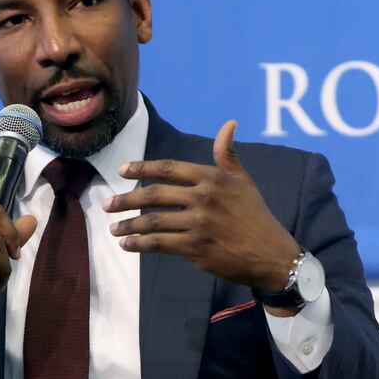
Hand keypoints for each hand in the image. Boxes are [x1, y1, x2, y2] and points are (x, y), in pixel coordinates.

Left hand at [106, 120, 301, 295]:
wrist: (272, 255)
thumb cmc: (256, 217)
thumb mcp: (244, 182)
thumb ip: (228, 155)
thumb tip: (228, 124)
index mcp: (212, 177)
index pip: (168, 168)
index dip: (141, 168)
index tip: (122, 170)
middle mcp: (203, 197)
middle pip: (153, 195)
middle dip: (125, 200)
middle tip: (107, 205)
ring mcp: (199, 223)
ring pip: (152, 222)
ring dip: (128, 226)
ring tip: (113, 229)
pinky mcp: (196, 247)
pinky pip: (159, 244)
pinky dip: (139, 245)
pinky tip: (128, 245)